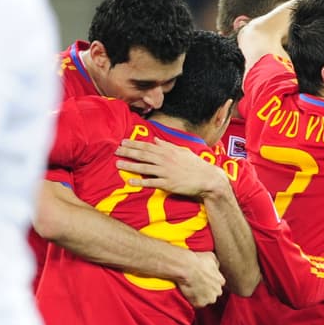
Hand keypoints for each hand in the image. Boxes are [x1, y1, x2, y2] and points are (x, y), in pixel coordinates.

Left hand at [114, 138, 229, 197]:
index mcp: (168, 151)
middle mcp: (165, 160)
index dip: (134, 143)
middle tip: (115, 151)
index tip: (123, 142)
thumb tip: (156, 140)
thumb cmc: (195, 165)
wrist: (207, 179)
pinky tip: (130, 181)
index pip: (147, 146)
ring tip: (117, 164)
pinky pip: (151, 182)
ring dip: (130, 165)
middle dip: (128, 152)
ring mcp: (166, 172)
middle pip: (143, 155)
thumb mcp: (182, 151)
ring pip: (144, 167)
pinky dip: (140, 182)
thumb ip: (167, 145)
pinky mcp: (168, 184)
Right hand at [175, 250, 225, 308]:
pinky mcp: (199, 304)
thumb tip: (217, 268)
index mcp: (221, 281)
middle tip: (198, 285)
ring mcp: (209, 299)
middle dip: (207, 291)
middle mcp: (218, 292)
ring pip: (206, 300)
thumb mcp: (212, 257)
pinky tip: (189, 293)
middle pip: (213, 294)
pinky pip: (197, 304)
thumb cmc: (198, 261)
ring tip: (193, 289)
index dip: (210, 283)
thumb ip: (217, 264)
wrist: (186, 268)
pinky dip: (193, 300)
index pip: (218, 285)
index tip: (204, 280)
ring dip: (201, 297)